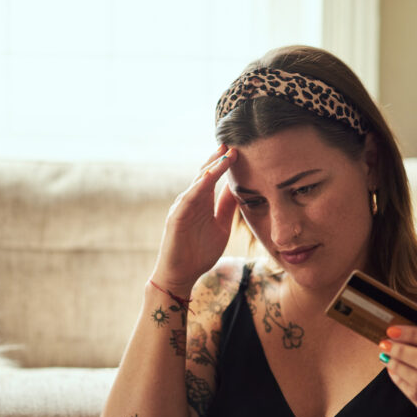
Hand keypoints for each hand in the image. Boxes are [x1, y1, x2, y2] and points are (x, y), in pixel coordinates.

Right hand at [150, 145, 238, 293]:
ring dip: (211, 167)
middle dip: (218, 157)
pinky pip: (189, 197)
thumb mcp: (221, 226)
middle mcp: (192, 200)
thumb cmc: (200, 253)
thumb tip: (237, 186)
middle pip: (205, 173)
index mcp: (203, 202)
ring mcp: (182, 207)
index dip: (225, 162)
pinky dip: (199, 186)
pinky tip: (209, 176)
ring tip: (225, 153)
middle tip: (233, 142)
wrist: (181, 275)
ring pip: (197, 181)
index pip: (214, 176)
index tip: (240, 149)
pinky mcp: (176, 217)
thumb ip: (227, 206)